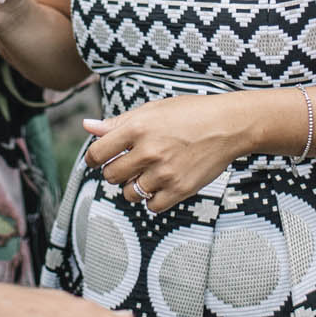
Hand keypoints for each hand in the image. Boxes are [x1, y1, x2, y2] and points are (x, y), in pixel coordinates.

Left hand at [82, 94, 248, 213]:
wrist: (228, 125)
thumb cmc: (189, 113)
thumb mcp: (152, 110)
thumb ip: (118, 122)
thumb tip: (87, 126)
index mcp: (137, 128)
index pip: (97, 153)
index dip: (93, 158)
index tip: (99, 159)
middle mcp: (148, 151)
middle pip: (111, 176)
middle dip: (115, 171)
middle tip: (129, 164)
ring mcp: (164, 173)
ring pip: (129, 193)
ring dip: (133, 186)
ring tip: (147, 174)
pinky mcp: (180, 189)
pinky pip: (151, 206)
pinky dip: (152, 199)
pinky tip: (160, 184)